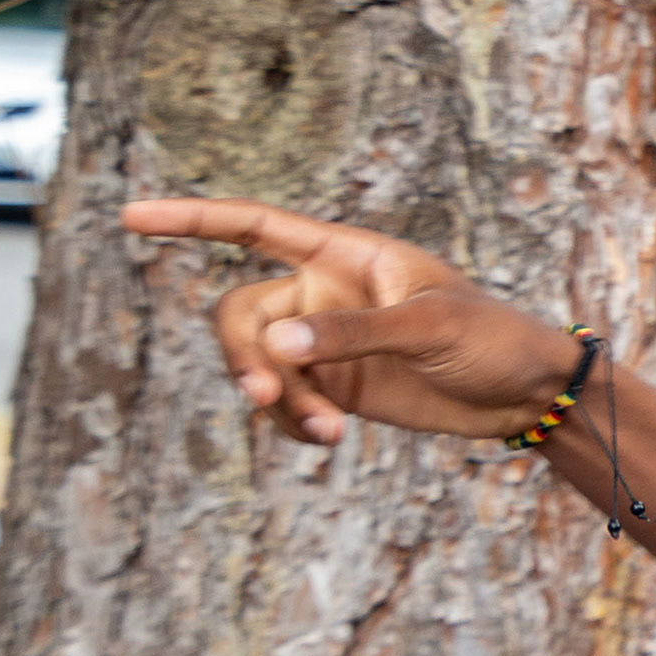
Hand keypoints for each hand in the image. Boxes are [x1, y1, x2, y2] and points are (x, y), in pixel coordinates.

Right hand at [122, 199, 579, 446]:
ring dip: (277, 402)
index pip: (254, 226)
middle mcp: (322, 293)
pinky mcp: (333, 388)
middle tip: (268, 397)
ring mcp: (324, 343)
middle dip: (245, 358)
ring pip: (258, 367)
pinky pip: (283, 405)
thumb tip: (278, 345)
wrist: (526, 394)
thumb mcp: (429, 328)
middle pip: (240, 316)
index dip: (192, 219)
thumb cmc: (492, 338)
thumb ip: (354, 333)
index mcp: (345, 255)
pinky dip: (292, 424)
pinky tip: (328, 441)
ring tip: (326, 432)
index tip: (130, 215)